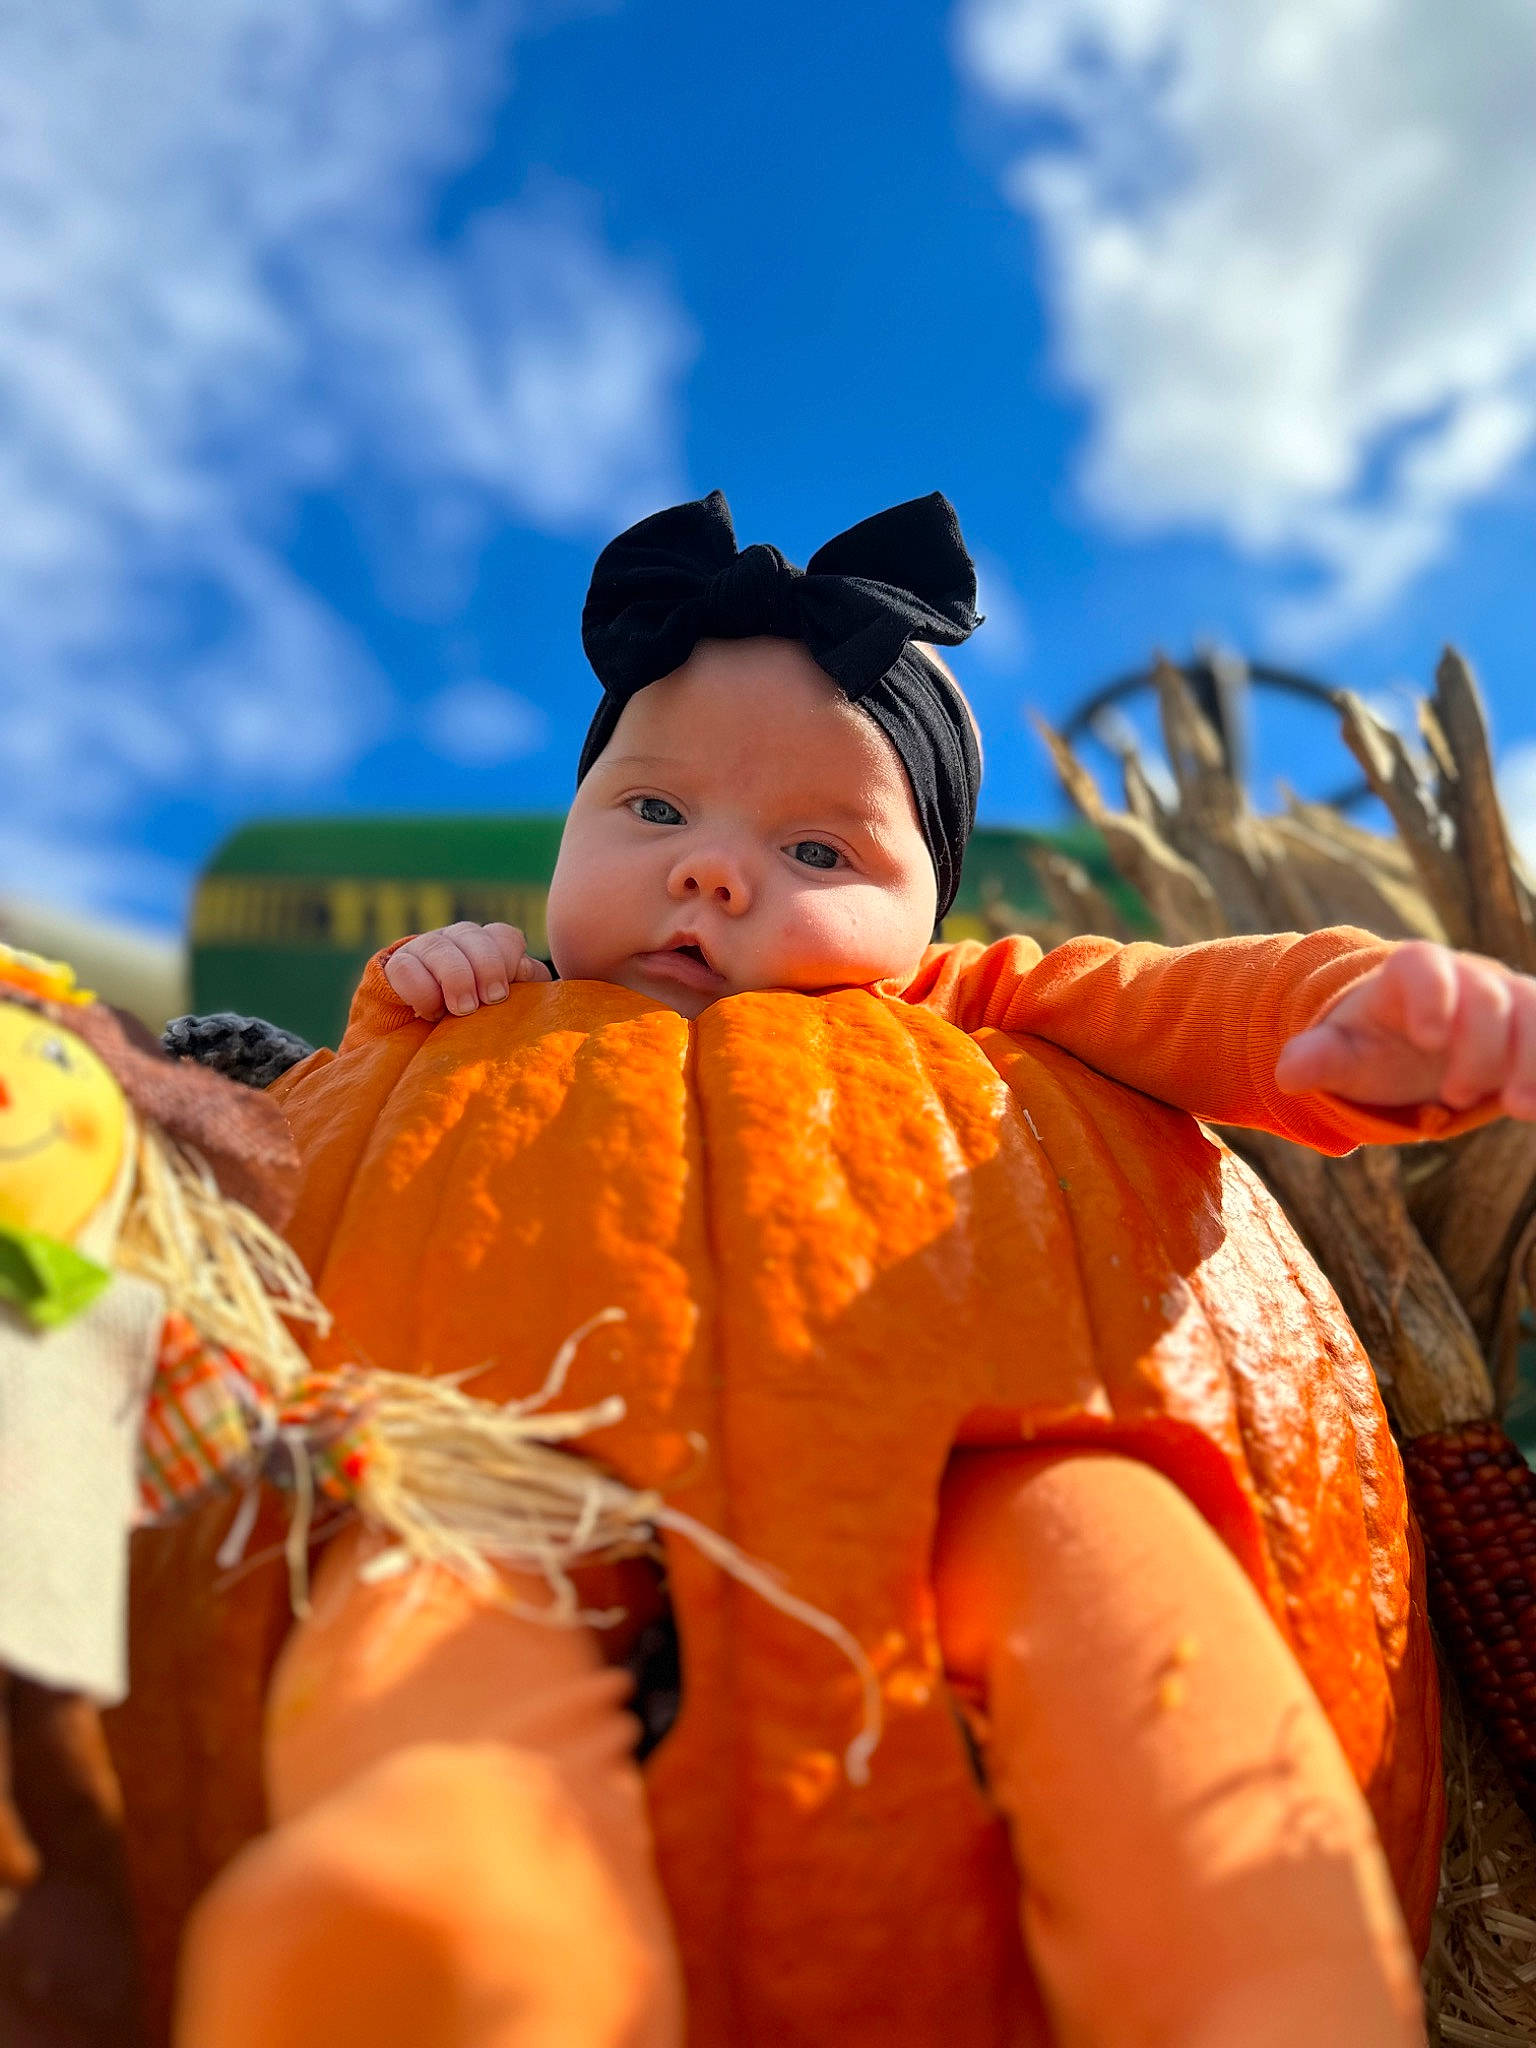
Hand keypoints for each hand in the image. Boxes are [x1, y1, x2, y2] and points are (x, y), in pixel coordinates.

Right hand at [383, 922, 550, 1021]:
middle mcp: (457, 940)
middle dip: (485, 967)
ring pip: (441, 946)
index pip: (504, 936)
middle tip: (489, 1001)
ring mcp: (425, 949)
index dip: (507, 959)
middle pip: (473, 935)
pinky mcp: (395, 967)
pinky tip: (429, 1013)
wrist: (414, 1034)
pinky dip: (421, 990)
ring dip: (456, 977)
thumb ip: (523, 991)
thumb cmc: (473, 1018)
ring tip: (462, 1010)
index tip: (504, 993)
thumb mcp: (501, 1006)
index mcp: (487, 946)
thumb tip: (552, 991)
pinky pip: (407, 968)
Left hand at [1275, 940, 1535, 1118]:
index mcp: (1409, 973)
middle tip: (1454, 1096)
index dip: (1432, 993)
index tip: (1428, 1039)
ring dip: (1533, 1058)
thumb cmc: (1372, 1045)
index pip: (1423, 964)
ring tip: (1517, 1108)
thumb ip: (1316, 1058)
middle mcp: (1466, 976)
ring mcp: (1507, 998)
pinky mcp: (1533, 1026)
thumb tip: (1287, 1073)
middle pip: (1487, 996)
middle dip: (1479, 1047)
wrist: (1411, 1047)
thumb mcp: (1340, 1054)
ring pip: (1534, 1012)